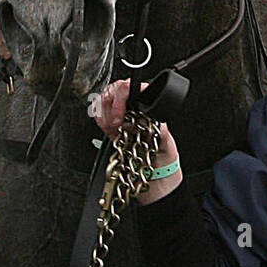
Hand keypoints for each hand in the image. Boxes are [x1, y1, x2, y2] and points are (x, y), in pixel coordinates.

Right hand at [93, 78, 180, 203]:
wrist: (155, 177)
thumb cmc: (164, 159)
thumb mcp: (167, 144)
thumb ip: (161, 131)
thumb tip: (152, 120)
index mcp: (150, 107)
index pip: (133, 88)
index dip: (122, 98)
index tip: (120, 117)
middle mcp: (136, 108)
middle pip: (115, 90)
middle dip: (110, 106)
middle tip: (115, 124)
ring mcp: (123, 116)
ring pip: (105, 100)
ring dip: (104, 114)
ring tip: (113, 129)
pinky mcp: (113, 127)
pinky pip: (100, 114)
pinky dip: (100, 120)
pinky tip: (108, 129)